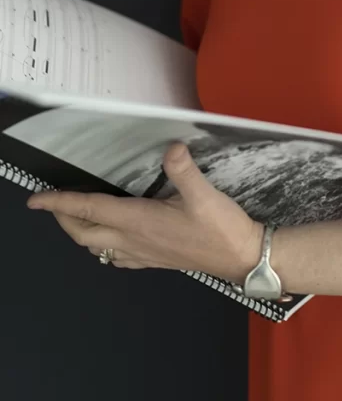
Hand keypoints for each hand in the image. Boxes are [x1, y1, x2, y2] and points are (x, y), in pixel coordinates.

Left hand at [26, 142, 263, 283]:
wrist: (240, 257)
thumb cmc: (220, 228)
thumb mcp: (204, 194)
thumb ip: (184, 170)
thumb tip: (172, 147)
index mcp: (138, 221)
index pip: (89, 210)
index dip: (60, 203)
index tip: (36, 199)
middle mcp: (133, 240)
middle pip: (84, 233)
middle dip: (63, 219)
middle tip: (52, 203)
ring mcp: (141, 254)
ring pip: (96, 247)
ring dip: (80, 231)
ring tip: (76, 215)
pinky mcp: (153, 260)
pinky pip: (115, 256)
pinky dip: (102, 245)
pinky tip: (111, 238)